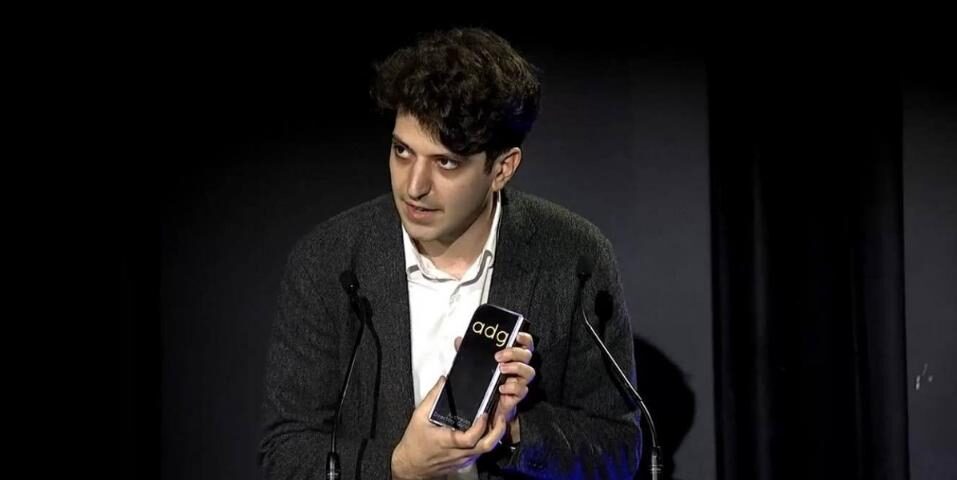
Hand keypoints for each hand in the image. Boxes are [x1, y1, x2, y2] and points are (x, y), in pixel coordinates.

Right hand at [391, 376, 505, 478]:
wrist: (411, 465)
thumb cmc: (414, 444)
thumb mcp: (418, 416)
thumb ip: (432, 397)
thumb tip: (443, 381)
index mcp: (447, 442)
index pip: (470, 438)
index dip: (480, 426)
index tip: (484, 413)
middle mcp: (458, 453)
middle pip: (486, 445)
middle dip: (498, 430)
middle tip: (501, 414)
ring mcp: (464, 459)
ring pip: (486, 448)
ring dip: (495, 433)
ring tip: (497, 417)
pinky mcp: (465, 462)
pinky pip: (481, 451)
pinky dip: (487, 438)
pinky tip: (486, 428)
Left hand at [454, 331, 535, 443]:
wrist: (486, 404)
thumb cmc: (485, 381)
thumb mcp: (476, 364)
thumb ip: (469, 352)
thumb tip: (459, 340)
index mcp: (513, 357)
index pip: (525, 344)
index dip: (524, 338)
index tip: (516, 335)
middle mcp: (520, 367)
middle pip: (527, 355)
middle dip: (514, 353)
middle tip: (498, 356)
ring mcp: (520, 381)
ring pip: (529, 372)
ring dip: (516, 368)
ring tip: (500, 369)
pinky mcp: (517, 396)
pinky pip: (521, 390)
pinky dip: (512, 387)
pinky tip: (501, 387)